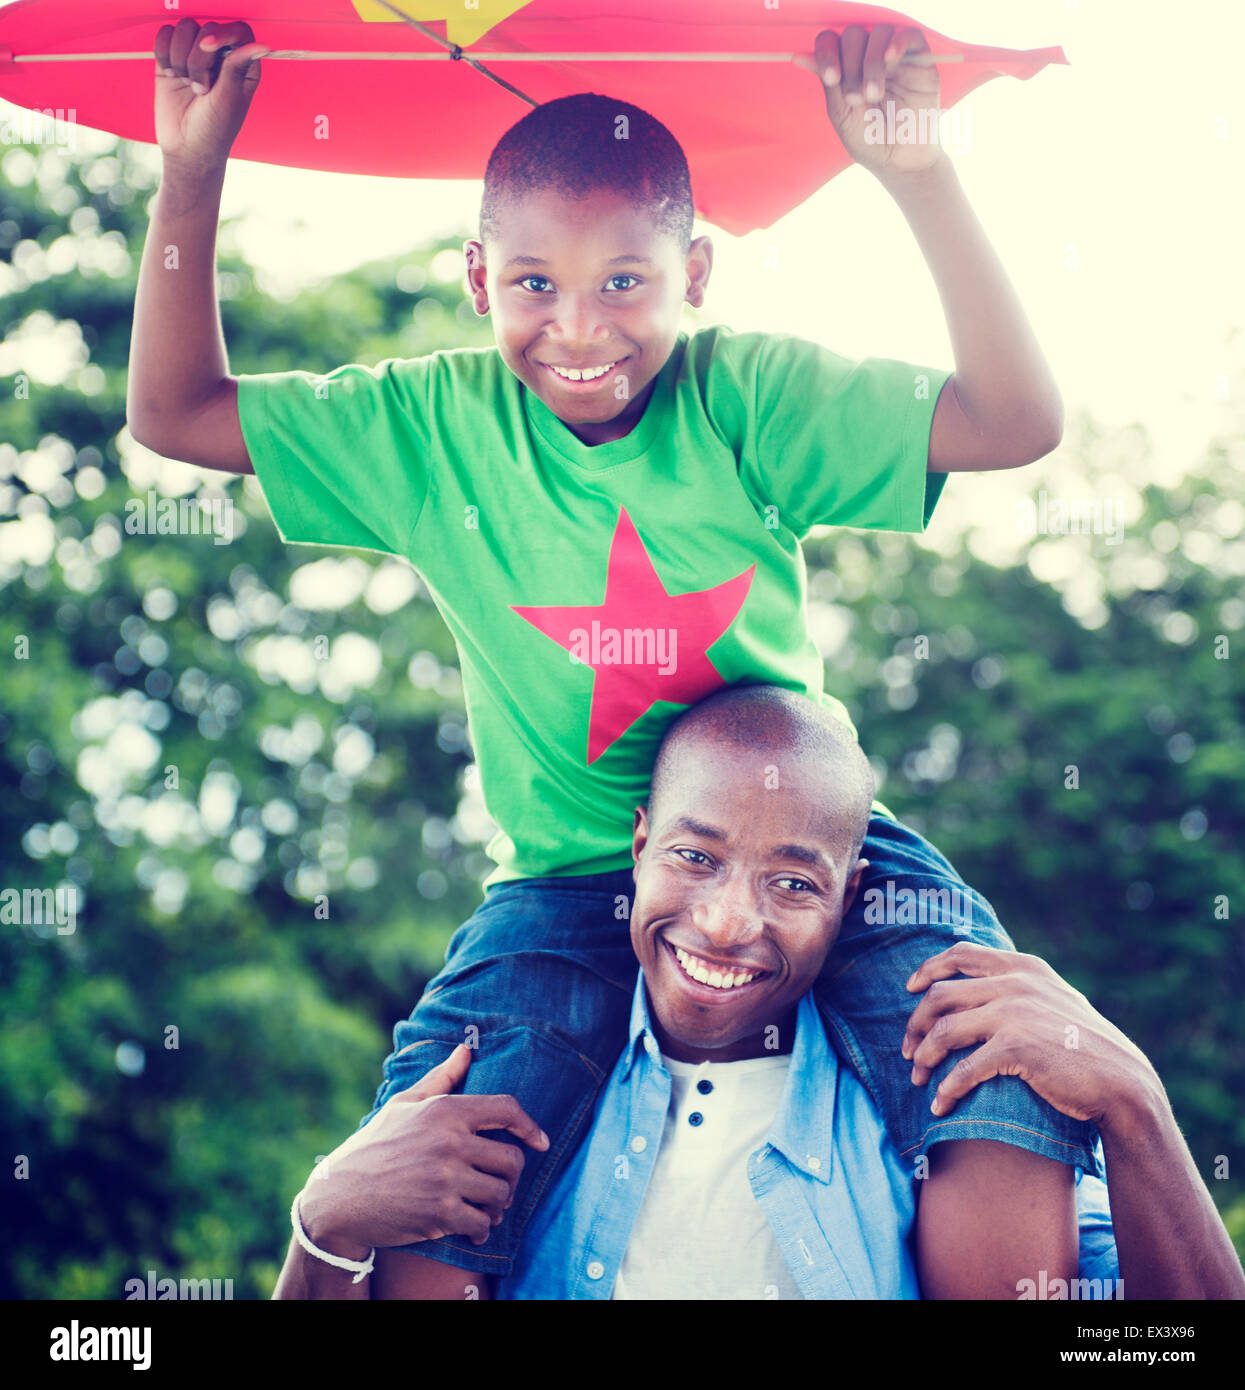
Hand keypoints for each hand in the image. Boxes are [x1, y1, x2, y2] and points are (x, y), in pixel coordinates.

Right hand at [154, 18, 270, 170]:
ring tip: (188, 85)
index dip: (222, 33)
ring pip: (183, 28)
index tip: (208, 46)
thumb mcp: (228, 99)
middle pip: (206, 28)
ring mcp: (194, 55)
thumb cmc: (214, 129)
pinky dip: (164, 53)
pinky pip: (164, 36)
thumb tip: (262, 44)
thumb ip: (237, 67)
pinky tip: (171, 75)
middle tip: (201, 89)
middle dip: (199, 58)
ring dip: (181, 58)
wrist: (186, 148)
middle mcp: (220, 56)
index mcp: (242, 65)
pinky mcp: (171, 58)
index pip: (237, 30)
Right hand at [298, 1043, 549, 1251]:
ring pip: (501, 1193)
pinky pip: (483, 1222)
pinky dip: (482, 1228)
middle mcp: (450, 1141)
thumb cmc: (374, 1146)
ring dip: (498, 1204)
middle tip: (498, 1182)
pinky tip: (473, 1228)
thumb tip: (466, 1049)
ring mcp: (446, 1178)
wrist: (338, 1197)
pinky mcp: (440, 1214)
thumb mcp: (404, 1104)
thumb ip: (442, 1079)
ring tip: (486, 1206)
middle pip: (512, 1159)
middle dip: (510, 1174)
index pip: (506, 1110)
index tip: (541, 1141)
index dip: (530, 1126)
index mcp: (445, 1110)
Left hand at [796, 24, 945, 180]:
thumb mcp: (842, 113)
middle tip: (856, 99)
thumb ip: (827, 82)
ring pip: (878, 34)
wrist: (900, 161)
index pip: (832, 41)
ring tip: (873, 95)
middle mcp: (869, 57)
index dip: (827, 53)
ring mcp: (894, 57)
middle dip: (851, 66)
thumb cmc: (870, 140)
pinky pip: (908, 35)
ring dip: (871, 63)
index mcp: (847, 67)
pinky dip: (897, 43)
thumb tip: (798, 56)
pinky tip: (891, 59)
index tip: (831, 78)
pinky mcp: (919, 59)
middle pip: (853, 36)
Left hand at [901, 943, 1162, 1126]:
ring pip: (944, 1030)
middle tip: (907, 1050)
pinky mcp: (1016, 1047)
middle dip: (915, 1024)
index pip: (960, 954)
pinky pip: (964, 1068)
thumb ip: (1020, 984)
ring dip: (923, 1057)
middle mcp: (1015, 983)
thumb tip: (978, 977)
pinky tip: (939, 1105)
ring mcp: (1014, 1013)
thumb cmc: (1084, 1044)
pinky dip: (946, 1088)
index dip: (928, 968)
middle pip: (940, 995)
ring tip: (916, 1078)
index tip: (909, 987)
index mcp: (1023, 967)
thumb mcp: (1054, 997)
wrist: (1122, 1082)